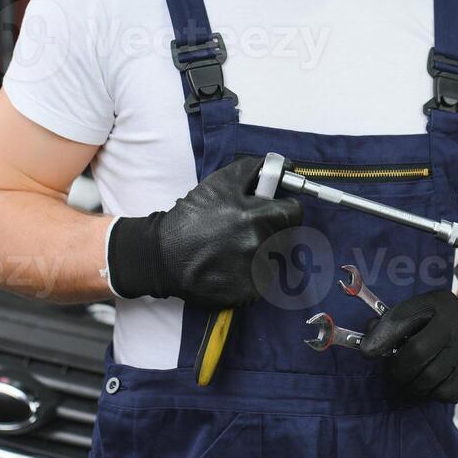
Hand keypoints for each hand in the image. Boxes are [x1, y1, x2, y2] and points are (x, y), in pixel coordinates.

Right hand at [107, 155, 302, 307]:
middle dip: (271, 231)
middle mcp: (260, 245)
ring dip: (262, 253)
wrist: (163, 255)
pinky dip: (251, 275)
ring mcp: (255, 271)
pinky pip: (262, 281)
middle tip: (245, 231)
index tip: (271, 212)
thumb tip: (286, 165)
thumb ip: (254, 169)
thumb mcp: (220, 182)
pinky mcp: (248, 292)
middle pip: (286, 236)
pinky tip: (230, 268)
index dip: (283, 210)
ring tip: (234, 250)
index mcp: (258, 216)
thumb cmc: (192, 216)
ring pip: (275, 259)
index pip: (294, 213)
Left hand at [359, 289, 457, 401]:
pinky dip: (433, 394)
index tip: (367, 353)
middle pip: (416, 356)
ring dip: (413, 386)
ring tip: (410, 382)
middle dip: (397, 371)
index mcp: (439, 304)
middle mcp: (457, 325)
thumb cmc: (440, 324)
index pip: (404, 320)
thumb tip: (368, 346)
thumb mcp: (419, 311)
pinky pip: (445, 394)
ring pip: (429, 381)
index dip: (382, 338)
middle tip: (393, 376)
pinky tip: (433, 385)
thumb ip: (392, 323)